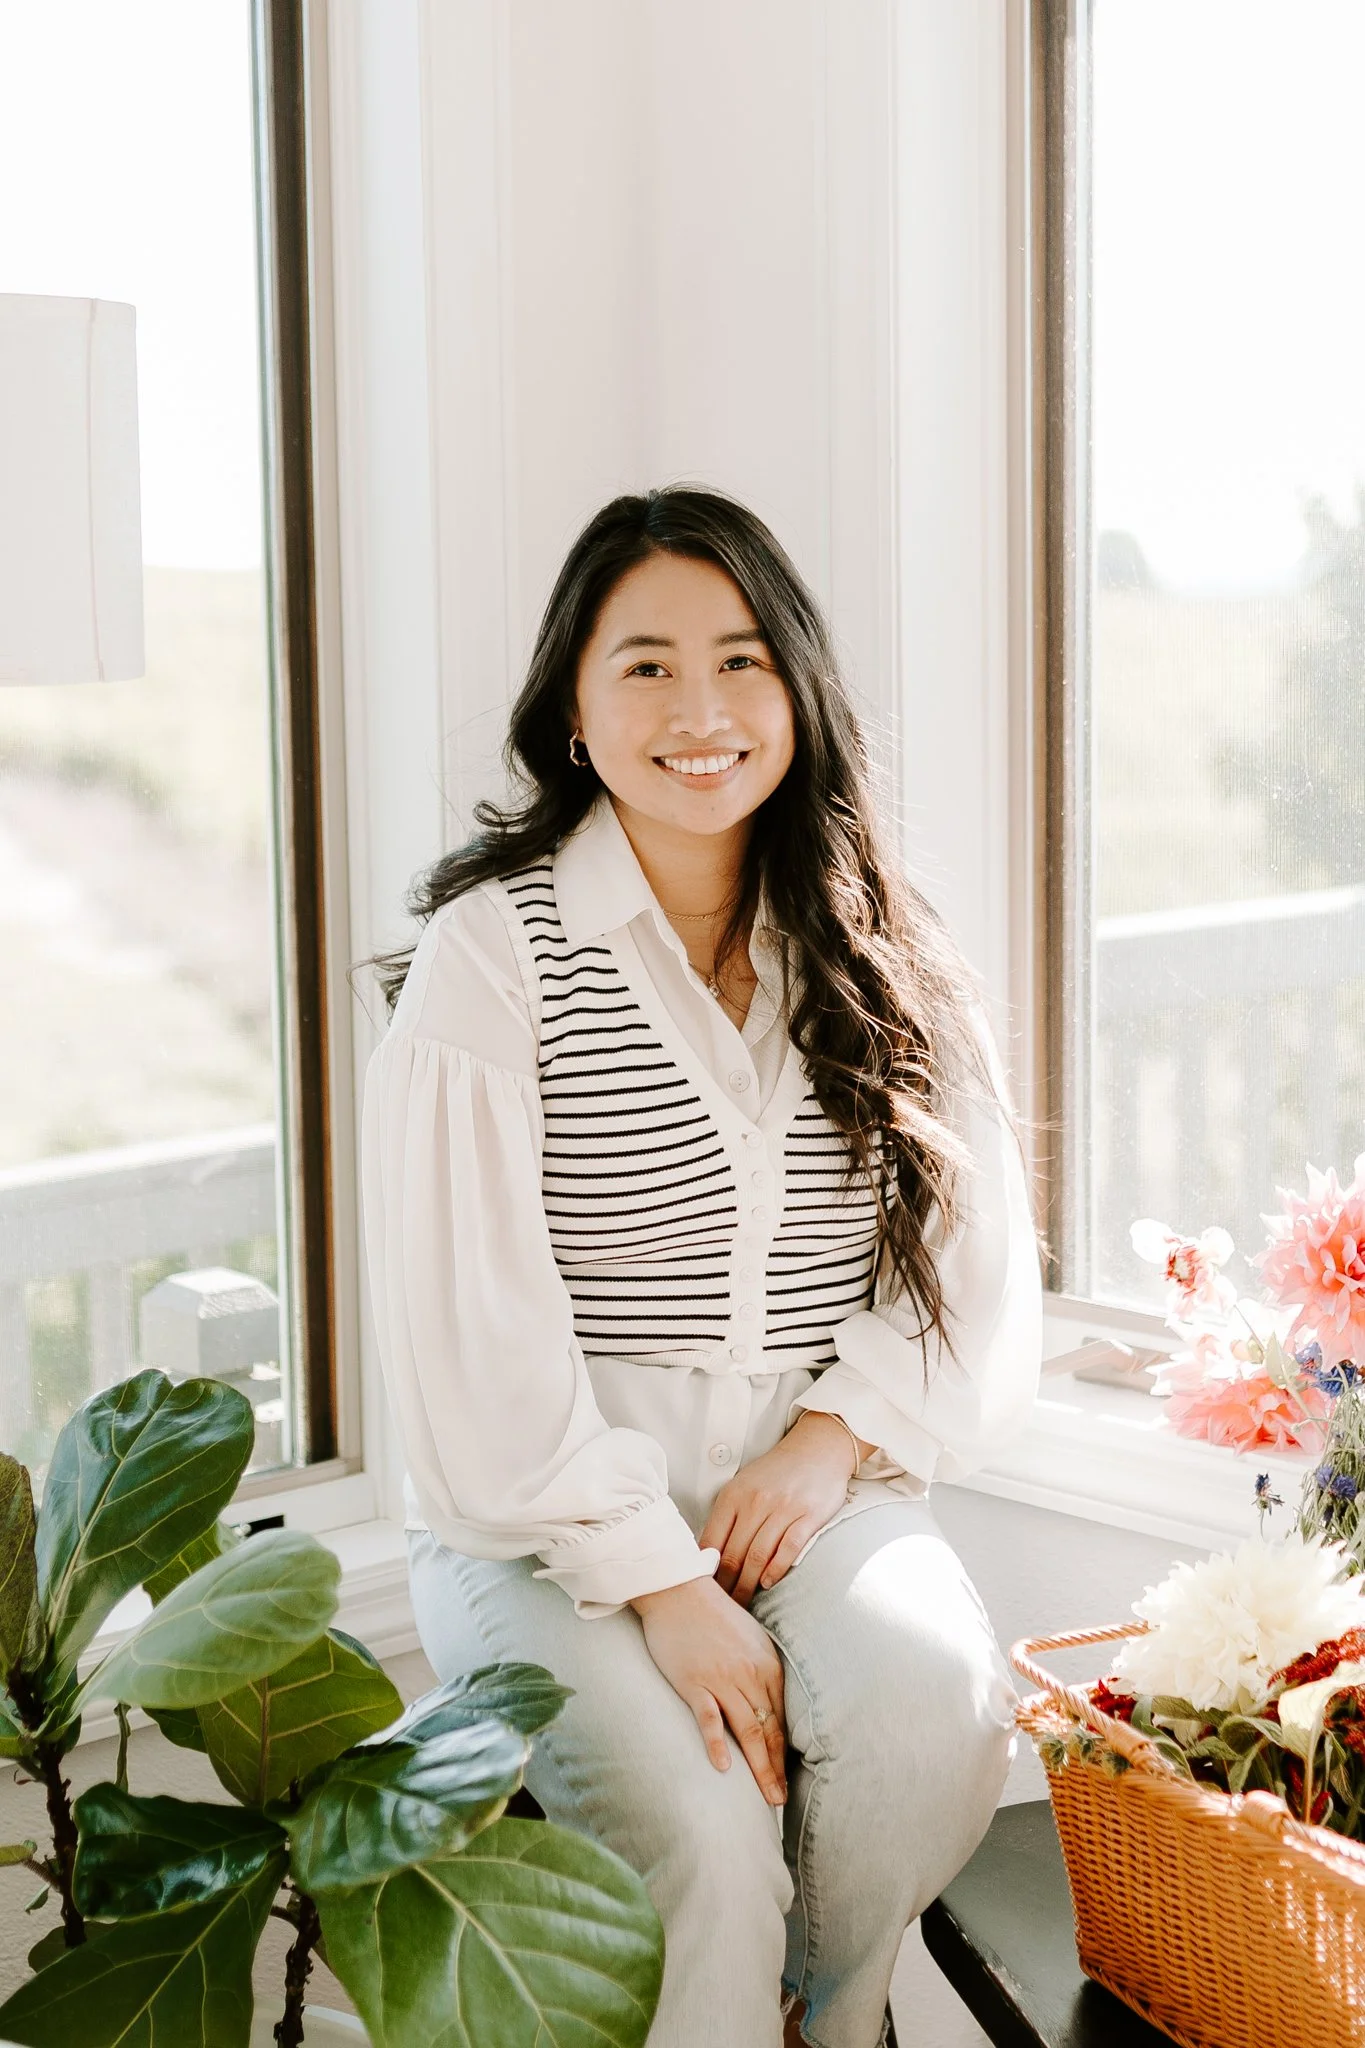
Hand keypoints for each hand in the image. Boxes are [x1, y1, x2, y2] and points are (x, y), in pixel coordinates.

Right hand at [629, 1576, 786, 1803]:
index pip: (780, 1718)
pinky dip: (716, 1742)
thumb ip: (760, 1668)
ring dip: (759, 1767)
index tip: (788, 1777)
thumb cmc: (712, 1613)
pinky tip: (724, 1767)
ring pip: (746, 1730)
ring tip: (767, 1797)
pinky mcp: (693, 1681)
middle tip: (781, 1800)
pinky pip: (708, 1717)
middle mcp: (749, 1674)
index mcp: (766, 1664)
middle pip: (768, 1730)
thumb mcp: (749, 1637)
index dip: (785, 1752)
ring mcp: (721, 1678)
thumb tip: (768, 1701)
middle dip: (777, 1768)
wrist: (677, 1589)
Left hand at [700, 1411, 866, 1606]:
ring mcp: (783, 1508)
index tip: (704, 1590)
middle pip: (734, 1554)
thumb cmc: (777, 1472)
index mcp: (733, 1495)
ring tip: (743, 1603)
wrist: (817, 1449)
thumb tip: (708, 1554)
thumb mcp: (744, 1486)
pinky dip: (776, 1569)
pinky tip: (769, 1583)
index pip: (712, 1541)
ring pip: (758, 1556)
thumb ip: (728, 1516)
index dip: (706, 1571)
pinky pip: (789, 1548)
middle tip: (722, 1607)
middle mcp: (755, 1502)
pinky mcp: (808, 1515)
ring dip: (748, 1585)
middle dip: (726, 1586)